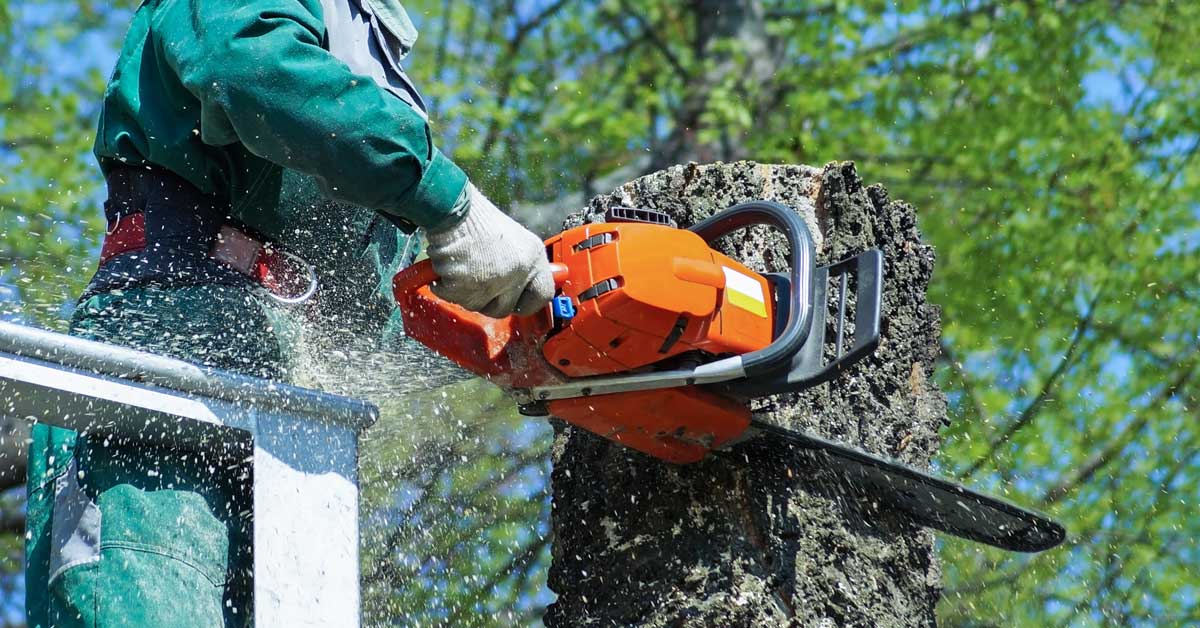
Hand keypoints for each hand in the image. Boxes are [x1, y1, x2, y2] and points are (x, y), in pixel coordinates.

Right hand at [424, 184, 554, 317]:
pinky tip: (449, 266)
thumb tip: (521, 288)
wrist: (453, 209)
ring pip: (477, 305)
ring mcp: (492, 284)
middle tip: (478, 283)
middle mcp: (517, 273)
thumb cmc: (478, 219)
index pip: (542, 295)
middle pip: (504, 308)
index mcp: (533, 258)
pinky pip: (454, 297)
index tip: (518, 303)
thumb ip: (521, 264)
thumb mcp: (514, 238)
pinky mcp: (466, 289)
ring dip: (466, 292)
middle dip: (489, 301)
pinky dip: (446, 285)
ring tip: (463, 266)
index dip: (528, 302)